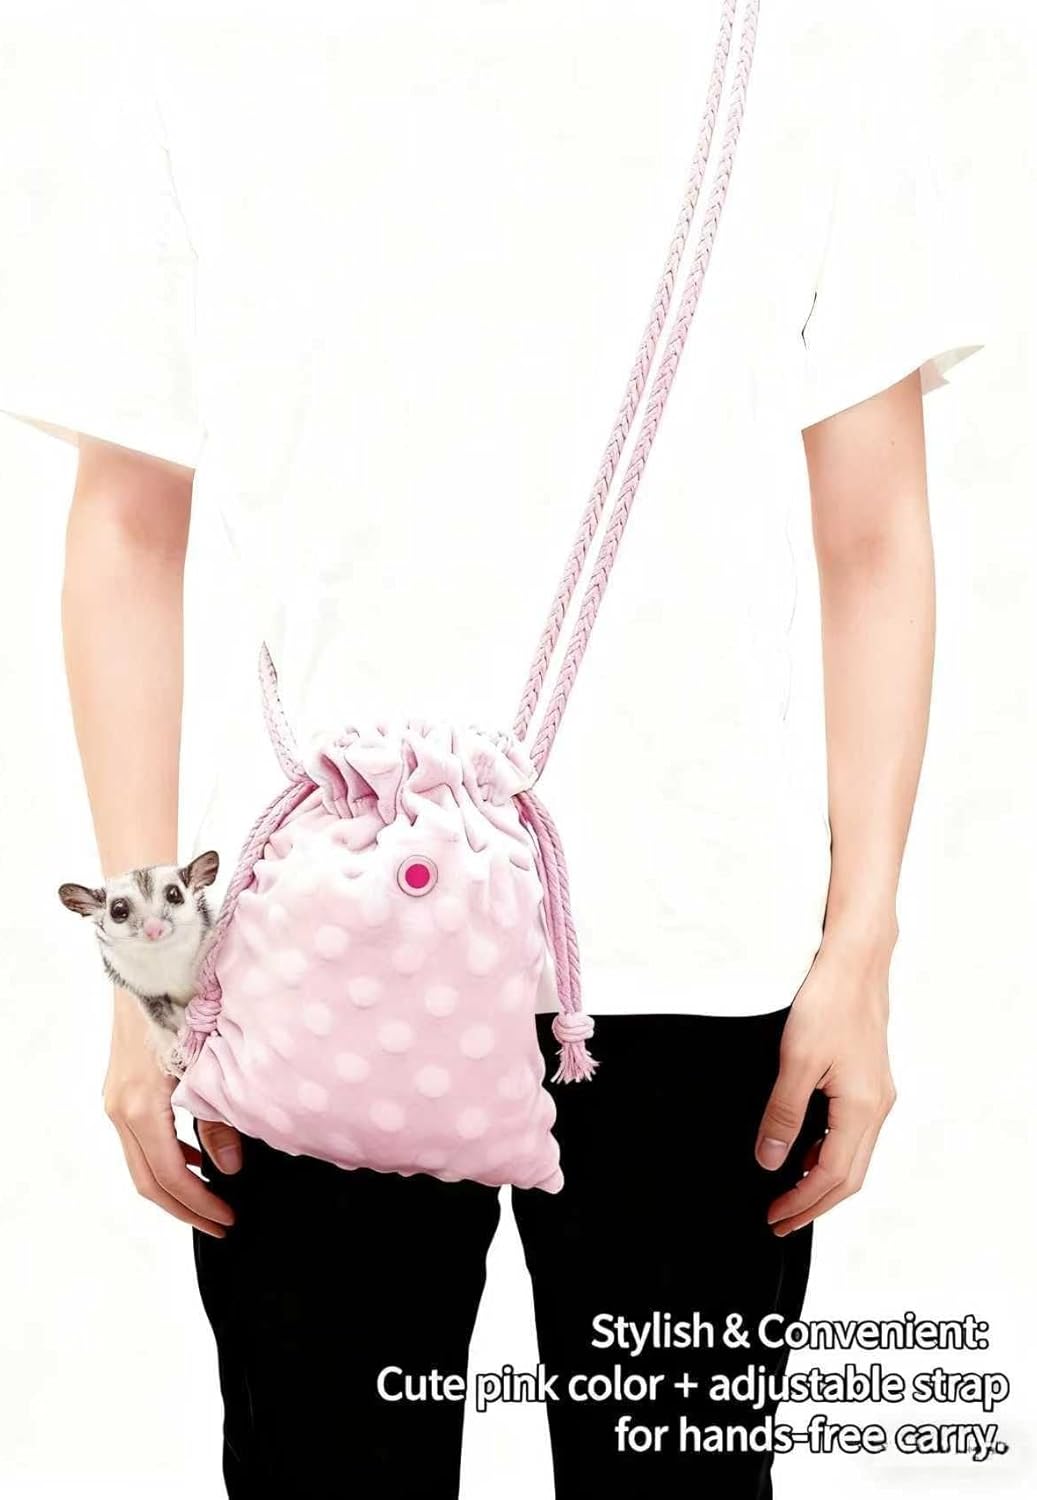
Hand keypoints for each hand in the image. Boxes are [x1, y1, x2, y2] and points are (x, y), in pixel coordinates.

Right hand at [103, 988, 238, 1236]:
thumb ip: (220, 1117)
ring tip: (212, 1199)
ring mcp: (117, 1097)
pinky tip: (195, 1157)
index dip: (199, 1205)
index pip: (169, 1176)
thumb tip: (230, 1166)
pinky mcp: (122, 1086)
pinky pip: (140, 1139)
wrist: (150, 958)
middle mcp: (121, 1107)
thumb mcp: (209, 1060)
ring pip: (141, 1163)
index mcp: (142, 1105)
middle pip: (148, 1181)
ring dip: (175, 1187)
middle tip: (221, 1225)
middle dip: (186, 1209)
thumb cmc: (184, 1001)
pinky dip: (166, 1158)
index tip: (228, 1220)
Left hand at [756, 929, 896, 1235]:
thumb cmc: (827, 1003)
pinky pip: (853, 1135)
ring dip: (823, 1182)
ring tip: (789, 1196)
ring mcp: (877, 1095)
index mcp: (861, 1108)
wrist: (854, 963)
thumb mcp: (796, 1060)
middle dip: (815, 1204)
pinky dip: (830, 1155)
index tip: (775, 1218)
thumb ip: (784, 1114)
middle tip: (780, 1221)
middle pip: (849, 1176)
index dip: (803, 1202)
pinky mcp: (869, 1082)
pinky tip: (806, 1153)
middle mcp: (877, 1107)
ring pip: (854, 1157)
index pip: (833, 1176)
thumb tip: (772, 1160)